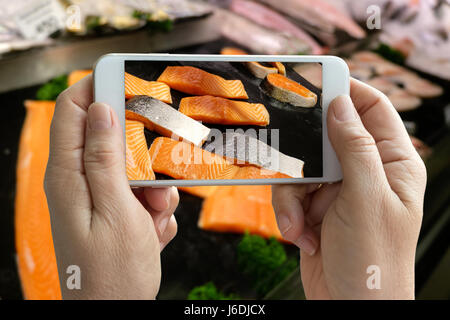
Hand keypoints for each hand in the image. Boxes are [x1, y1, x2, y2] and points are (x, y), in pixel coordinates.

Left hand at [44, 76, 178, 298]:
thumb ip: (104, 158)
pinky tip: (153, 230)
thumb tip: (99, 109)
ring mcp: (98, 198)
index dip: (96, 89)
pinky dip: (153, 208)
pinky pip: (140, 193)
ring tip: (155, 215)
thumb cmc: (113, 270)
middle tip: (156, 173)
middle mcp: (79, 182)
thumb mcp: (116, 209)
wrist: (116, 311)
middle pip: (109, 139)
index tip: (128, 81)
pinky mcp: (114, 212)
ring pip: (133, 168)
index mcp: (69, 175)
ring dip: (153, 188)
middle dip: (140, 152)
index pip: (72, 112)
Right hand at [272, 78, 425, 298]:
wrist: (350, 306)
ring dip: (292, 197)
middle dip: (306, 153)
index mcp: (392, 164)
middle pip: (326, 137)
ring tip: (300, 224)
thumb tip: (341, 104)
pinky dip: (288, 215)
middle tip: (293, 159)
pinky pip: (290, 193)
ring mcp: (337, 190)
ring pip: (300, 167)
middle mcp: (364, 172)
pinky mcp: (314, 208)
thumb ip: (354, 148)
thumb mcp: (366, 198)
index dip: (347, 92)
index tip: (317, 81)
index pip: (372, 110)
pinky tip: (301, 237)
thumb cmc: (374, 260)